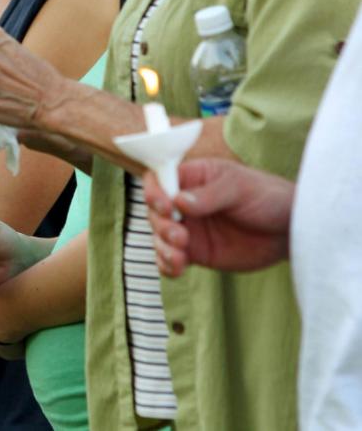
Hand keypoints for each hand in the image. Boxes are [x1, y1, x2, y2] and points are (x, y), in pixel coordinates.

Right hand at [143, 159, 294, 275]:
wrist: (291, 230)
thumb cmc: (267, 197)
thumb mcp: (239, 188)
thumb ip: (209, 194)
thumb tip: (178, 201)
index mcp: (192, 177)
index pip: (158, 179)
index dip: (154, 192)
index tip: (166, 207)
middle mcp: (184, 202)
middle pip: (154, 211)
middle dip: (161, 225)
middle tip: (181, 236)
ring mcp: (189, 228)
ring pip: (159, 237)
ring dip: (162, 248)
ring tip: (180, 257)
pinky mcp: (196, 251)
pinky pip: (172, 258)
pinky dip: (168, 265)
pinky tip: (178, 269)